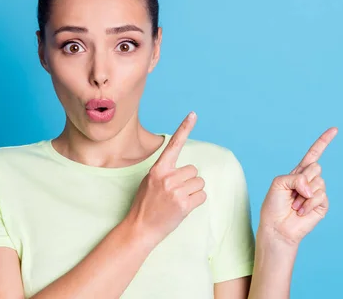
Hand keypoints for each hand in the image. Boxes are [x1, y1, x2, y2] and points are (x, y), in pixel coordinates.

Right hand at [125, 112, 206, 245]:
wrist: (140, 228)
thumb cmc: (145, 204)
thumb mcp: (149, 181)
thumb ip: (165, 171)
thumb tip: (184, 169)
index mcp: (158, 169)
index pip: (174, 144)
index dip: (184, 128)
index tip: (193, 114)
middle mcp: (167, 177)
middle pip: (193, 170)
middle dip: (189, 181)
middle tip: (175, 192)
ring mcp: (175, 191)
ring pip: (200, 182)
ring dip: (193, 191)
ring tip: (178, 200)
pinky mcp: (184, 205)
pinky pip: (202, 196)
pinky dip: (197, 202)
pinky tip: (184, 208)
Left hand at [259, 127, 337, 246]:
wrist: (277, 227)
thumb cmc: (274, 205)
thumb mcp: (278, 183)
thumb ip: (295, 178)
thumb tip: (312, 188)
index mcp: (298, 172)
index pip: (313, 154)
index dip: (324, 142)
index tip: (334, 129)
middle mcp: (309, 180)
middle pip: (316, 167)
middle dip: (303, 179)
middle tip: (292, 193)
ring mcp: (316, 192)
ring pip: (318, 182)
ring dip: (303, 195)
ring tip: (295, 204)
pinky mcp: (322, 205)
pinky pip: (320, 196)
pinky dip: (308, 204)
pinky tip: (301, 211)